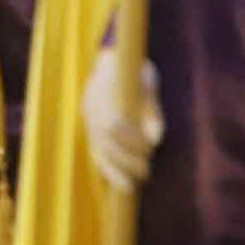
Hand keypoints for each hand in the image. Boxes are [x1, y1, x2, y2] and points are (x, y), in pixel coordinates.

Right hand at [81, 47, 164, 189]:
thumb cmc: (133, 70)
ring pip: (96, 151)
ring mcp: (87, 119)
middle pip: (104, 142)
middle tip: (146, 172)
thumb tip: (156, 140)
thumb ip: (152, 110)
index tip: (148, 149)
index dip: (130, 141)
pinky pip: (94, 152)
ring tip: (131, 185)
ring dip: (114, 172)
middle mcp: (91, 109)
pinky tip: (118, 182)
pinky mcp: (88, 127)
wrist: (110, 59)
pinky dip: (106, 169)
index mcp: (103, 93)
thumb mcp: (147, 82)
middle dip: (126, 161)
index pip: (113, 125)